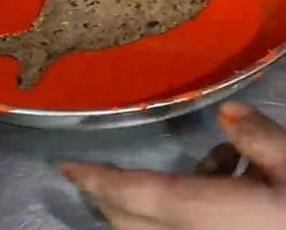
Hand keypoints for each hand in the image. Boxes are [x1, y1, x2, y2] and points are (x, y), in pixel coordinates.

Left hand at [60, 101, 285, 229]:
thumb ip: (266, 143)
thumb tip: (229, 112)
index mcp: (208, 218)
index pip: (134, 196)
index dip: (97, 180)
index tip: (65, 166)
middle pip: (132, 221)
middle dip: (111, 194)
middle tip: (105, 166)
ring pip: (158, 228)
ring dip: (155, 198)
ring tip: (214, 158)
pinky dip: (193, 206)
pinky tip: (238, 177)